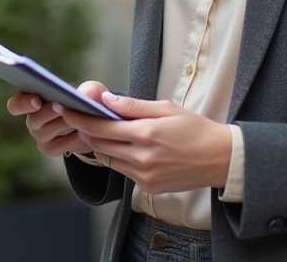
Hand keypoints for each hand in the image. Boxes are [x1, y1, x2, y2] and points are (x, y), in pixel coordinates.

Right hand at [6, 82, 105, 157]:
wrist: (91, 125)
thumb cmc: (85, 102)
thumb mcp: (91, 92)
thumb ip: (90, 89)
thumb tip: (84, 95)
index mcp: (32, 100)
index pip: (15, 105)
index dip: (23, 103)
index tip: (37, 100)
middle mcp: (32, 119)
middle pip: (33, 119)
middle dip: (48, 112)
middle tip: (61, 105)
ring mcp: (39, 136)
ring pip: (46, 131)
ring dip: (62, 124)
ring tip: (77, 118)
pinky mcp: (49, 149)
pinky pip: (58, 146)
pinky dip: (71, 139)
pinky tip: (81, 133)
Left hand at [58, 91, 231, 194]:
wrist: (219, 159)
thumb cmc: (195, 129)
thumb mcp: (167, 108)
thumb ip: (134, 106)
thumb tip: (106, 100)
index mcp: (146, 133)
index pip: (100, 127)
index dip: (79, 118)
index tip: (66, 109)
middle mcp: (142, 157)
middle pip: (98, 144)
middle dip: (85, 130)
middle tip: (77, 117)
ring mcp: (143, 175)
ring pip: (107, 158)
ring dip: (100, 145)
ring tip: (99, 130)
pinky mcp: (147, 186)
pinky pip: (121, 170)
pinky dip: (116, 157)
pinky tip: (122, 146)